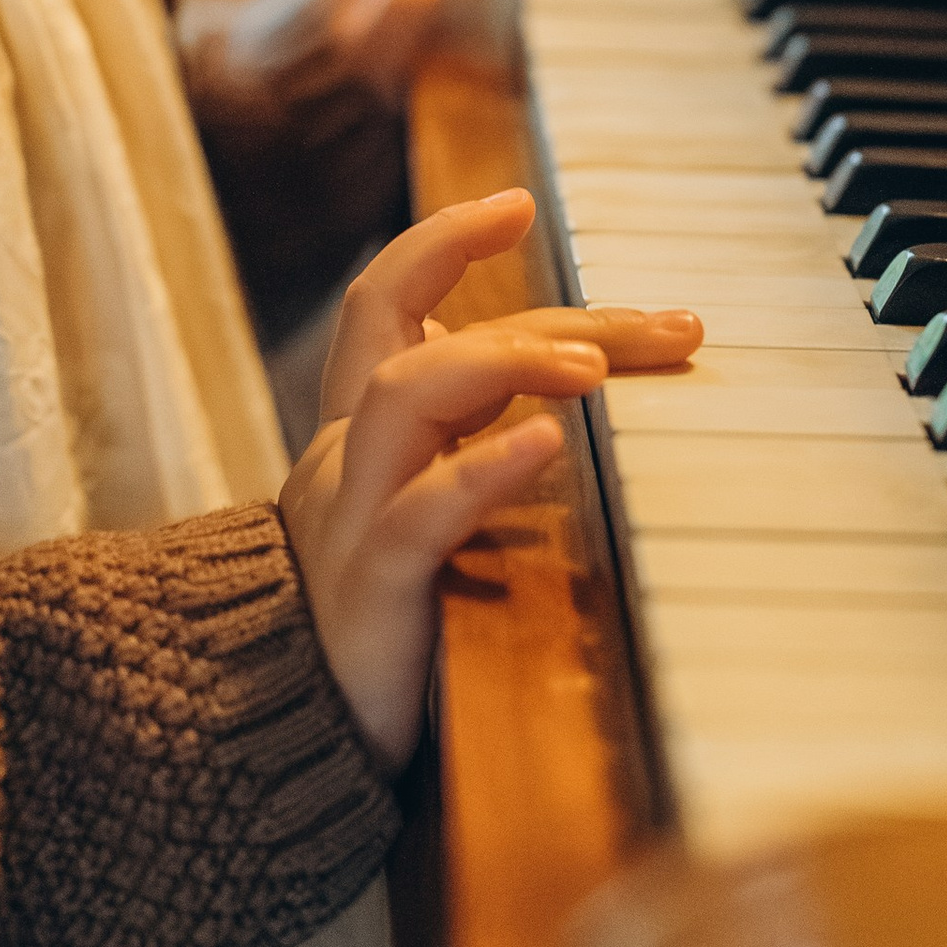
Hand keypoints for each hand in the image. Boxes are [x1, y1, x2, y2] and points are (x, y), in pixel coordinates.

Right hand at [280, 194, 700, 771]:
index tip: (519, 200)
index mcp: (352, 437)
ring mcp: (347, 519)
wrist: (279, 747)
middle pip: (425, 342)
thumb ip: (451, 445)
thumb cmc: (375, 631)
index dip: (442, 241)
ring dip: (506, 364)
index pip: (384, 304)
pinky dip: (484, 470)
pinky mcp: (370, 589)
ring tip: (596, 369)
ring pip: (404, 399)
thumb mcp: (413, 518)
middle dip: (549, 317)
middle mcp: (342, 460)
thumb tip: (521, 370)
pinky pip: (418, 514)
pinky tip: (549, 444)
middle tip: (666, 325)